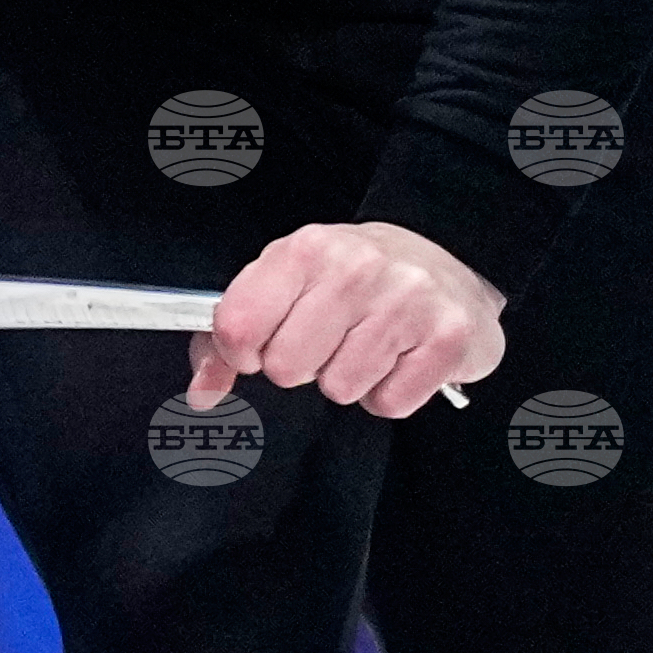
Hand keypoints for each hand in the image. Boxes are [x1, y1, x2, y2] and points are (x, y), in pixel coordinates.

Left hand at [187, 221, 504, 421]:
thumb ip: (227, 339)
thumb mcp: (282, 287)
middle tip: (329, 339)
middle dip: (303, 366)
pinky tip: (401, 357)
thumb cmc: (352, 279)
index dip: (241, 352)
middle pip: (287, 368)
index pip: (237, 327)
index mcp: (305, 249)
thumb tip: (203, 392)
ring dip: (350, 379)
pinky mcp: (449, 337)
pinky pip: (389, 403)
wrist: (443, 257)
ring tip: (370, 343)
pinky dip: (391, 393)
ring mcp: (408, 299)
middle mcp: (358, 267)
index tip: (260, 346)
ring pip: (340, 389)